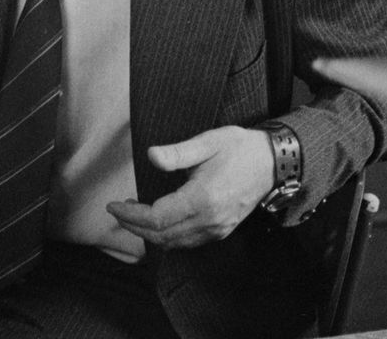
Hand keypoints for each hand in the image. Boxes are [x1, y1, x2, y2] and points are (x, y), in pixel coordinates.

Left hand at [106, 126, 274, 248]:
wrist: (272, 163)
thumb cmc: (239, 148)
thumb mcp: (208, 142)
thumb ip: (177, 153)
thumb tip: (151, 156)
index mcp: (202, 198)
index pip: (156, 218)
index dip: (130, 216)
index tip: (113, 206)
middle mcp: (209, 220)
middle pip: (161, 236)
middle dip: (134, 226)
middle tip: (118, 211)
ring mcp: (217, 229)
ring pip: (173, 243)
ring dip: (149, 234)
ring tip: (134, 215)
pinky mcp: (221, 230)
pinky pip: (187, 243)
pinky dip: (167, 237)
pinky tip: (159, 222)